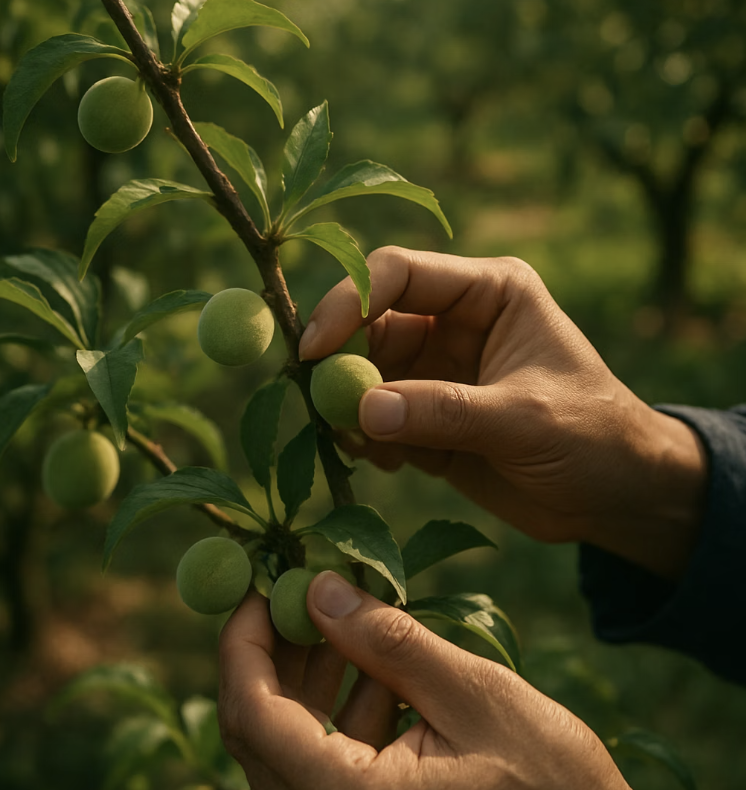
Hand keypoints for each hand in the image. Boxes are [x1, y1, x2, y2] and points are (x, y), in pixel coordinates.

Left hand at [219, 573, 630, 789]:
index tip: (262, 581)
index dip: (244, 639)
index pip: (252, 714)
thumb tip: (318, 586)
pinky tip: (379, 657)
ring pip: (294, 735)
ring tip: (348, 607)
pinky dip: (345, 699)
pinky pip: (330, 753)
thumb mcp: (475, 697)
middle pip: (262, 724)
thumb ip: (391, 642)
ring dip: (314, 667)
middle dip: (278, 645)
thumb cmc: (551, 783)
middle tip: (306, 582)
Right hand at [299, 247, 705, 578]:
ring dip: (345, 405)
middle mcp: (454, 324)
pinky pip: (375, 419)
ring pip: (364, 375)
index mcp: (487, 292)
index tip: (314, 349)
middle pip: (370, 324)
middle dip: (339, 361)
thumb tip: (361, 411)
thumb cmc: (592, 436)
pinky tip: (378, 461)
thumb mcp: (525, 418)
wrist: (614, 496)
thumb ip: (445, 411)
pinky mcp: (426, 418)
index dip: (349, 302)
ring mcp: (436, 373)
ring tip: (351, 442)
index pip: (399, 274)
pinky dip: (363, 437)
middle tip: (316, 402)